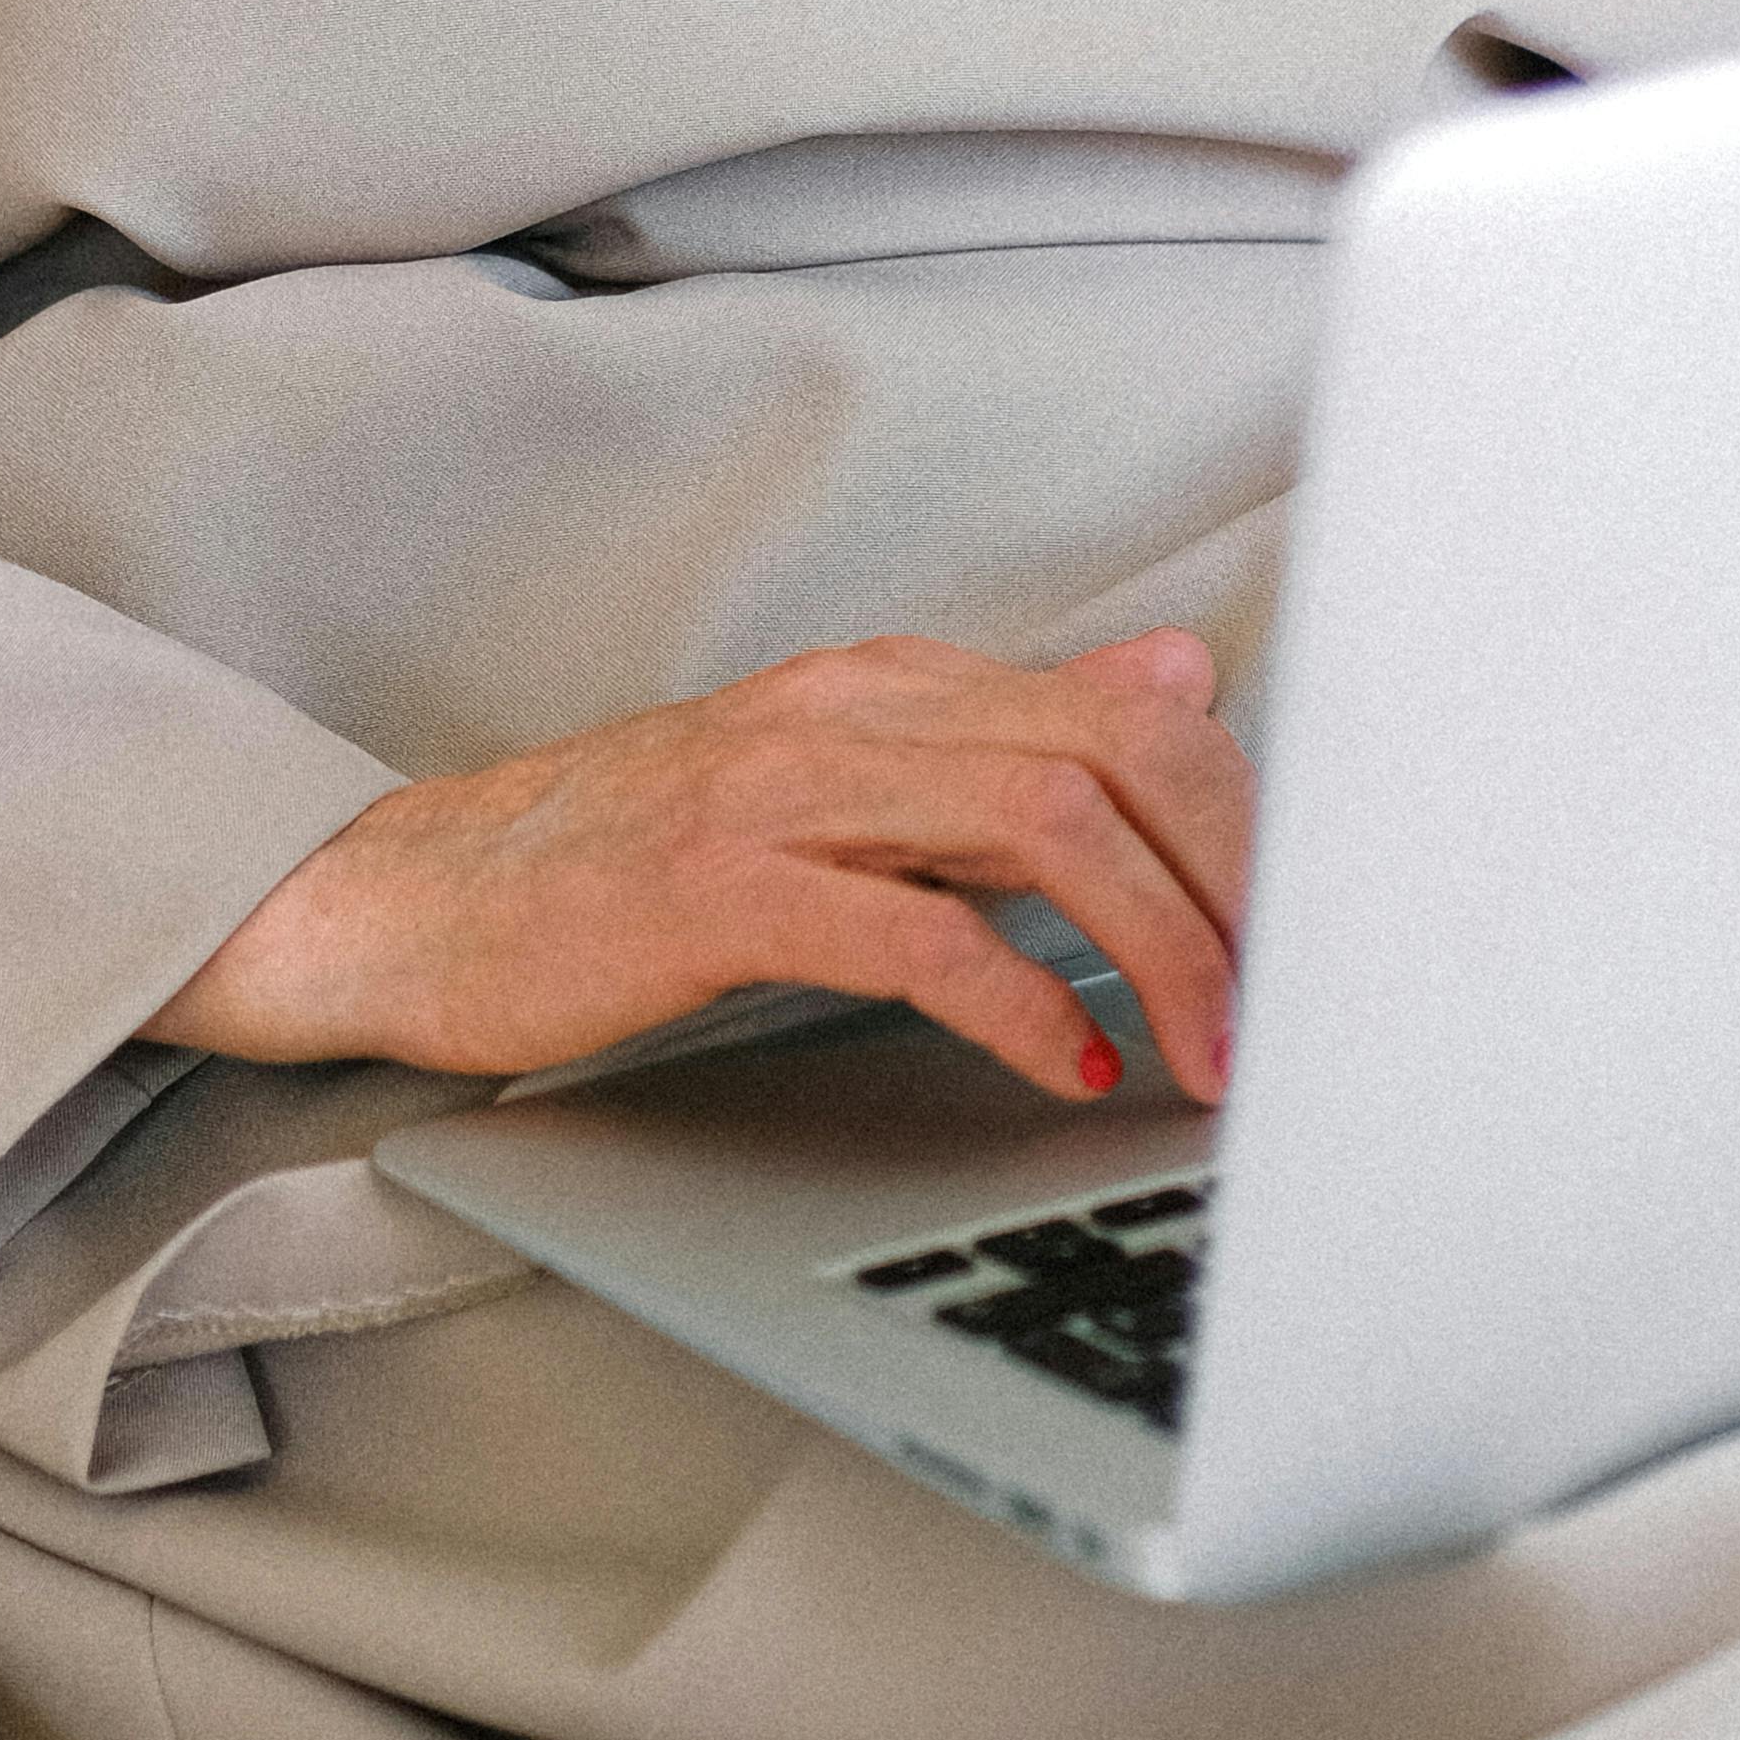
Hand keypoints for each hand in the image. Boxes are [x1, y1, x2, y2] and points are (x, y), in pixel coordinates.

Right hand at [150, 628, 1248, 1110]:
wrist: (417, 901)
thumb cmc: (633, 868)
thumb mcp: (846, 781)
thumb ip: (1015, 738)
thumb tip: (1181, 672)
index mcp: (900, 686)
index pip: (1137, 708)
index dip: (1253, 818)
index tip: (1322, 937)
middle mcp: (857, 711)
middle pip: (1120, 752)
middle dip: (1241, 884)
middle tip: (1301, 1017)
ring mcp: (784, 789)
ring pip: (1043, 824)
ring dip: (1161, 949)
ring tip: (1212, 1058)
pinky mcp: (718, 888)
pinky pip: (907, 929)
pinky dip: (1014, 999)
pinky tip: (1065, 1067)